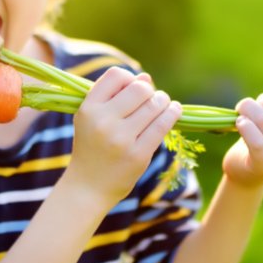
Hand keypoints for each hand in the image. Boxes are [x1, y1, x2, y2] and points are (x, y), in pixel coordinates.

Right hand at [67, 68, 182, 207]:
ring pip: (154, 105)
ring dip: (164, 101)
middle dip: (151, 91)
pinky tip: (174, 111)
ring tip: (164, 104)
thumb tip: (146, 77)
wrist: (88, 187)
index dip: (130, 78)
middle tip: (153, 99)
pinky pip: (162, 125)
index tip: (134, 89)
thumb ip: (115, 96)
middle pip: (140, 89)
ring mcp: (121, 139)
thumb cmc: (92, 147)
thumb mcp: (93, 119)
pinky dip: (173, 114)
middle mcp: (103, 121)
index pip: (116, 75)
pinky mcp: (137, 154)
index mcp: (88, 108)